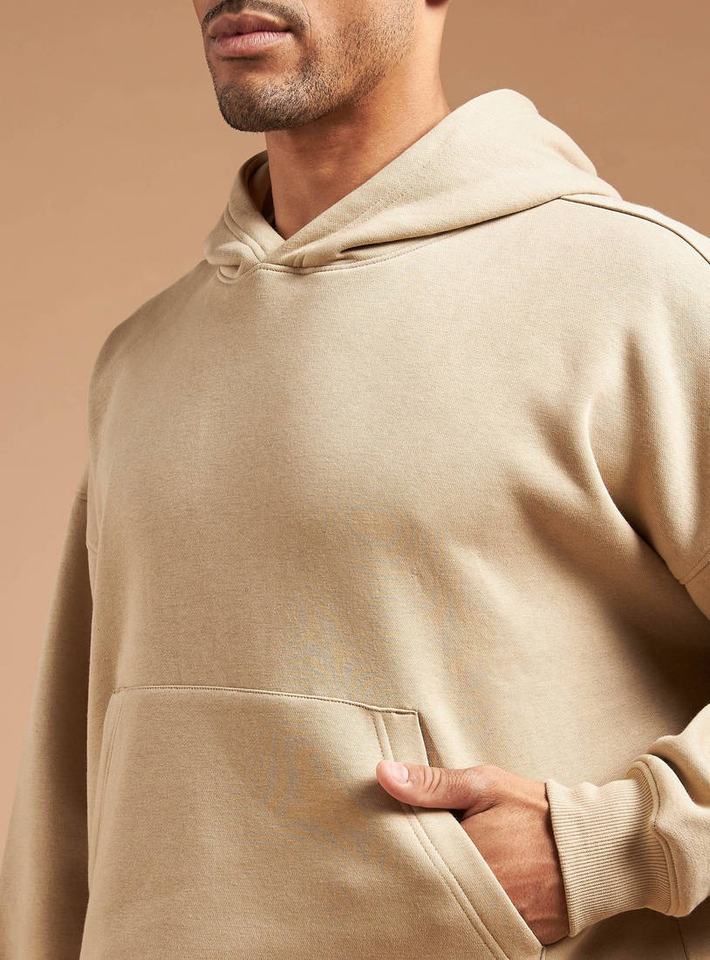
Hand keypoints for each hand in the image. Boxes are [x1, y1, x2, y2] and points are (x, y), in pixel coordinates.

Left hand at [375, 759, 569, 945]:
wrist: (593, 848)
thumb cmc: (535, 812)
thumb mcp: (485, 785)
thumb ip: (433, 783)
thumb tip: (383, 774)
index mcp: (466, 854)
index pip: (414, 859)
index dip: (402, 850)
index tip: (393, 841)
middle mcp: (481, 894)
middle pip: (430, 890)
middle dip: (422, 875)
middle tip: (417, 860)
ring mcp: (499, 919)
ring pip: (452, 912)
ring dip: (444, 896)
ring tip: (444, 877)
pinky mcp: (517, 937)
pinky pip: (479, 931)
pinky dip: (470, 915)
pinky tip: (467, 898)